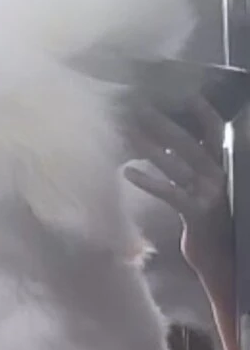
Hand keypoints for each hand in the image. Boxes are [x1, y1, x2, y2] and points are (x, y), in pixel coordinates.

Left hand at [124, 97, 232, 286]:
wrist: (222, 261)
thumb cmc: (207, 224)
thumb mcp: (202, 190)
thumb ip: (192, 167)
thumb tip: (167, 144)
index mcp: (222, 164)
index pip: (213, 128)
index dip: (197, 108)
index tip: (175, 89)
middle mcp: (218, 174)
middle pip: (188, 140)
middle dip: (162, 120)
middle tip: (138, 104)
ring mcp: (208, 192)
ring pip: (176, 162)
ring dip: (150, 144)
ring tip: (128, 129)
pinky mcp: (196, 212)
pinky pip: (169, 192)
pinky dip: (148, 180)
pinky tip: (127, 172)